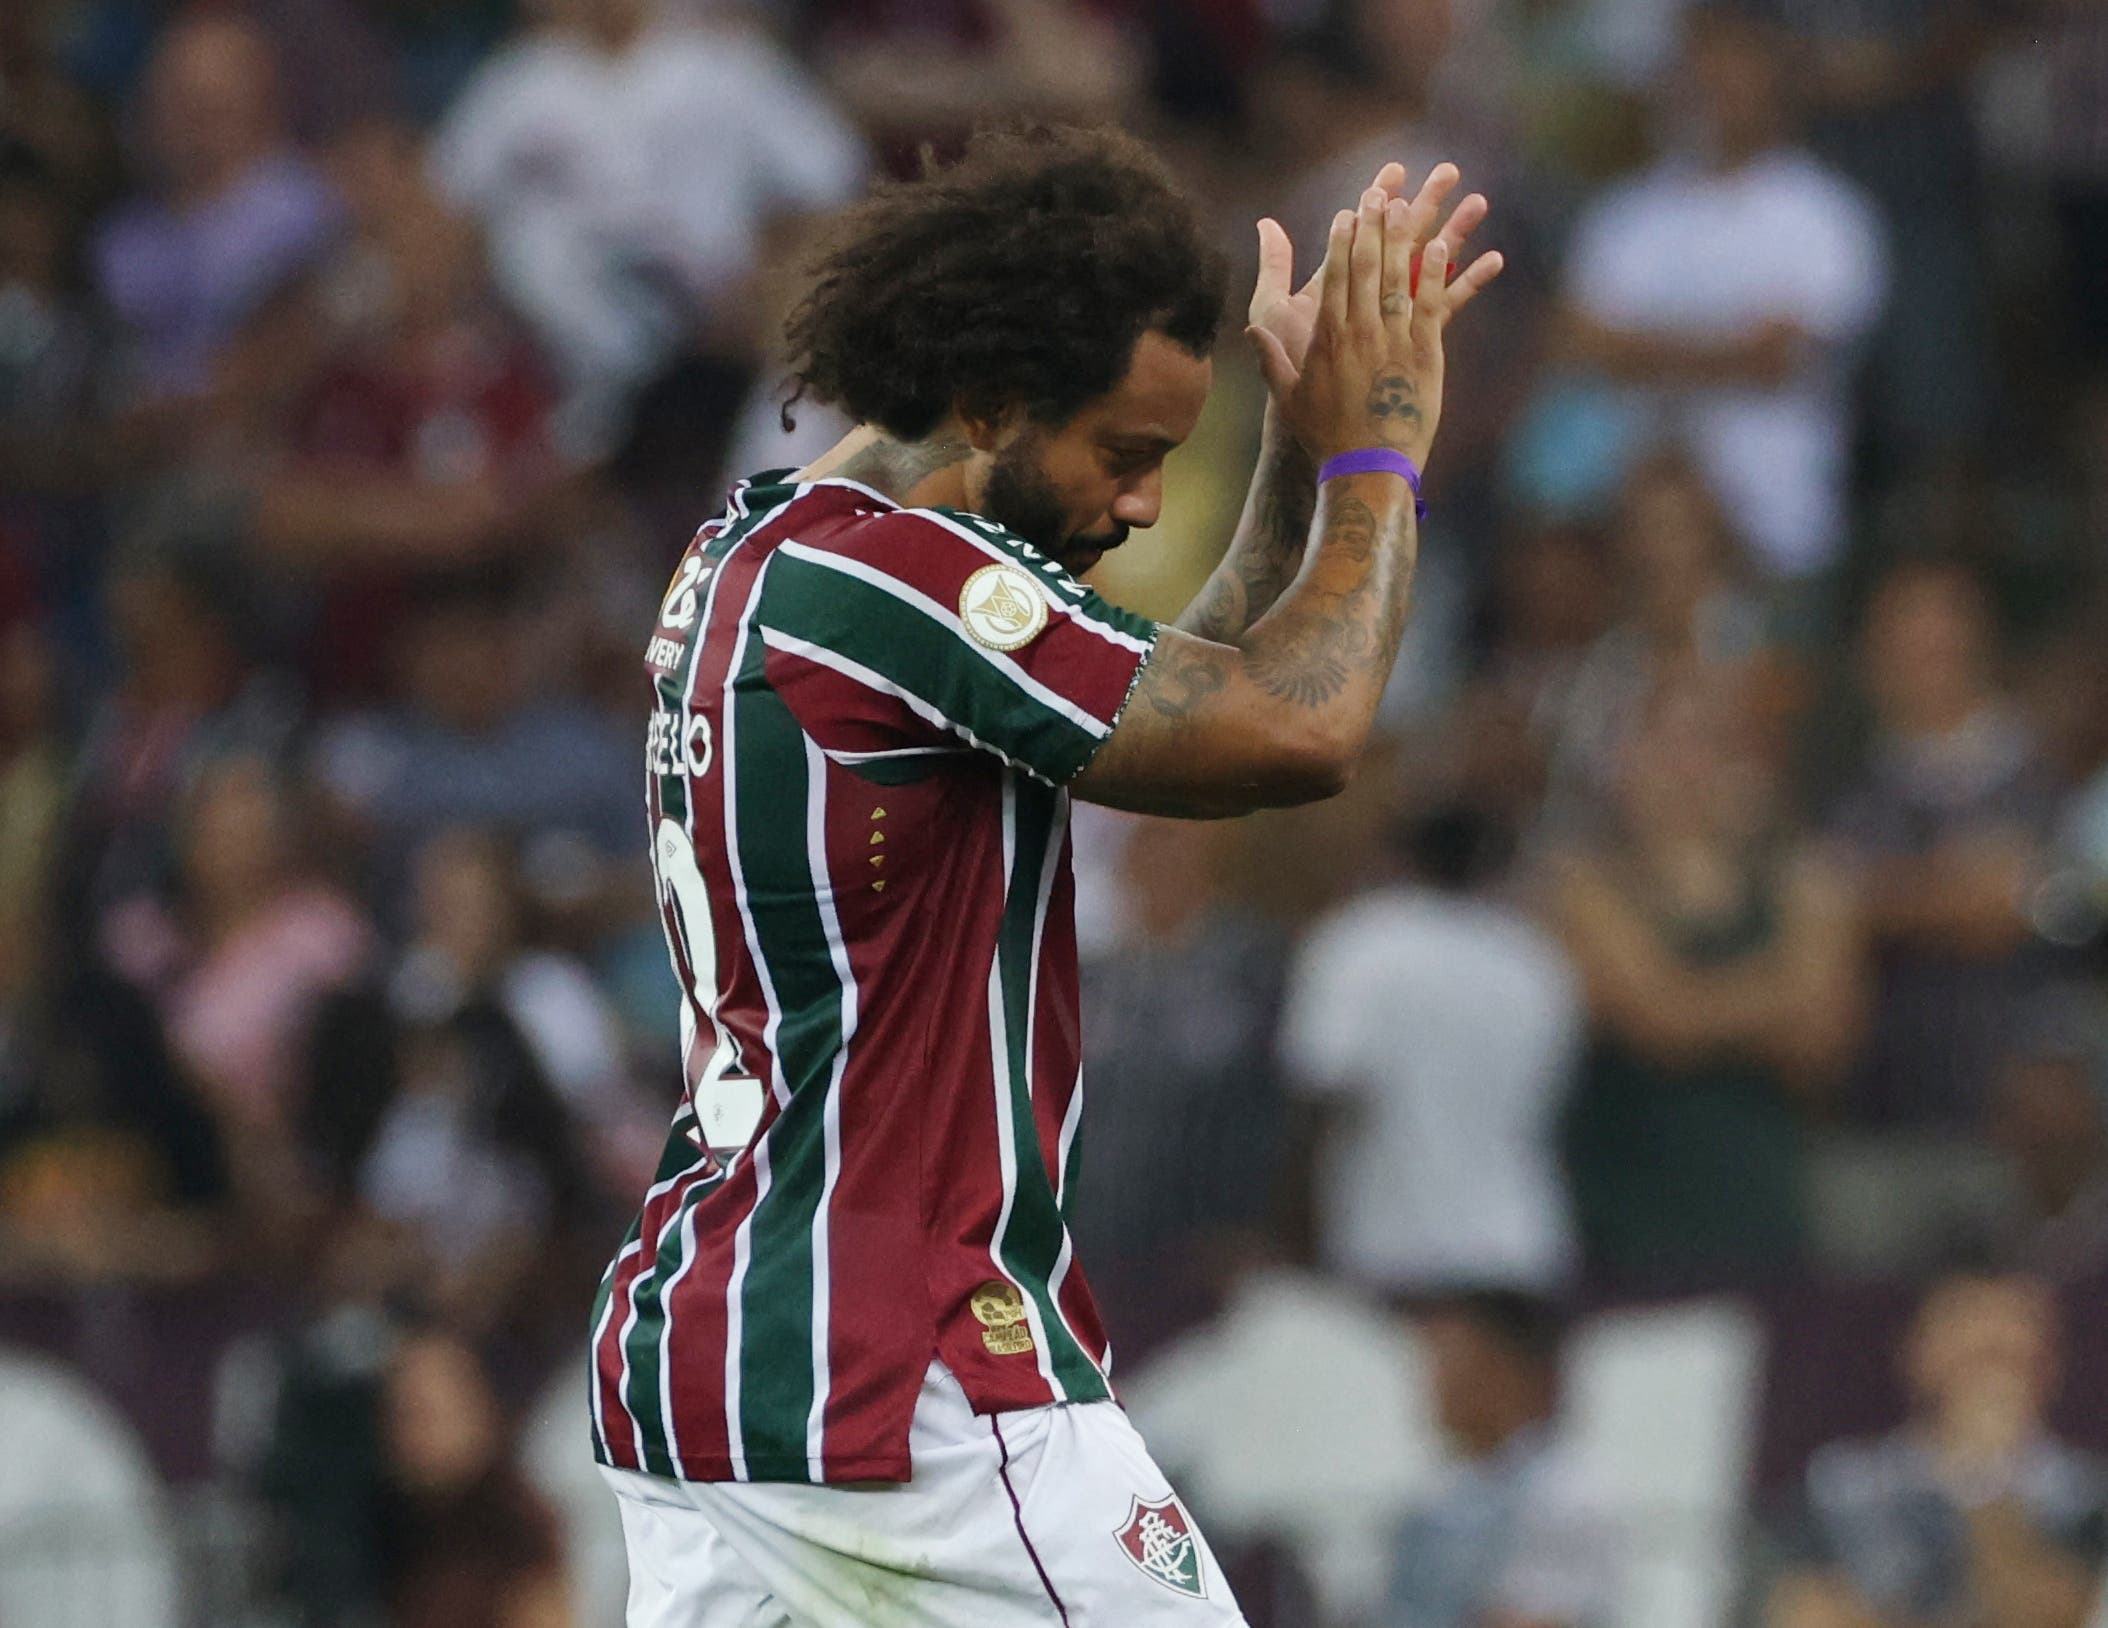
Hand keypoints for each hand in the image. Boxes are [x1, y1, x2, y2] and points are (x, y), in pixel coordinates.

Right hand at [1268, 176, 1502, 469]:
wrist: (1367, 468)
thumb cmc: (1324, 435)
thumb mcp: (1287, 396)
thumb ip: (1269, 357)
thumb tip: (1249, 330)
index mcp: (1327, 337)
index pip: (1334, 276)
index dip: (1342, 239)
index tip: (1347, 212)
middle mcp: (1360, 332)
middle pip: (1366, 266)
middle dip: (1372, 225)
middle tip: (1377, 192)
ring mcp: (1395, 341)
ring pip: (1399, 278)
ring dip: (1404, 237)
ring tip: (1409, 204)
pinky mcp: (1425, 355)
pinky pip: (1433, 305)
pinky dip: (1437, 274)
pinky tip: (1442, 246)